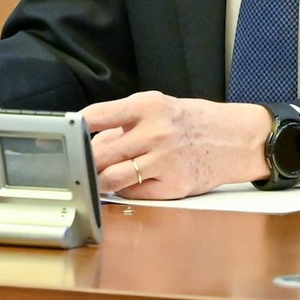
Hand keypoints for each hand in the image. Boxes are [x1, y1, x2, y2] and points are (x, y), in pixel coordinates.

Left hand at [82, 91, 272, 199]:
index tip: (61, 134)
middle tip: (75, 164)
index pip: (97, 115)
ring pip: (112, 178)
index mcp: (148, 106)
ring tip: (94, 179)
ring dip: (98, 181)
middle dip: (84, 161)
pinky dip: (124, 190)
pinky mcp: (173, 185)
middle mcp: (154, 133)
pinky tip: (125, 184)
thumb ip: (126, 120)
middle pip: (100, 153)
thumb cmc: (195, 121)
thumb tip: (94, 140)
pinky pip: (134, 193)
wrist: (238, 138)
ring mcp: (164, 161)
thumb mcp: (161, 106)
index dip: (74, 127)